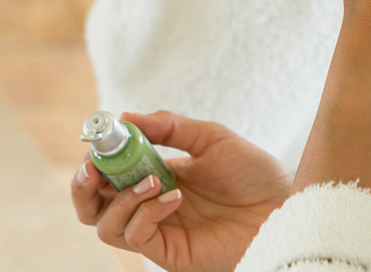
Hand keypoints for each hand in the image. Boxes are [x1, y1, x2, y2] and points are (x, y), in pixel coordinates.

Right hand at [71, 111, 290, 271]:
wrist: (288, 207)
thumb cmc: (256, 175)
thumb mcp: (211, 138)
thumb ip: (169, 126)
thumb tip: (124, 116)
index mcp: (156, 176)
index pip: (107, 172)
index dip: (95, 158)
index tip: (97, 139)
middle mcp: (150, 205)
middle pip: (91, 206)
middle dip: (82, 186)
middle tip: (93, 168)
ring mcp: (159, 231)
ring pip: (105, 226)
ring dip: (119, 199)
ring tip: (152, 180)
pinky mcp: (170, 253)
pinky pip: (136, 237)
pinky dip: (145, 214)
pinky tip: (172, 198)